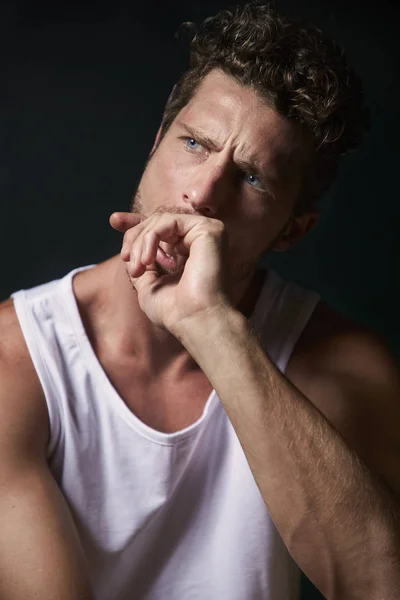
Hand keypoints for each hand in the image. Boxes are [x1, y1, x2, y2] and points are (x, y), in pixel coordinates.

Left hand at [109, 211, 232, 334]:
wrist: (194, 321)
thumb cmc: (174, 312)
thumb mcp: (148, 284)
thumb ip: (141, 263)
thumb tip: (129, 249)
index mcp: (190, 251)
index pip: (161, 228)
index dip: (137, 222)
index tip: (114, 220)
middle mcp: (200, 240)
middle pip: (157, 222)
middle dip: (134, 237)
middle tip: (126, 258)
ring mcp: (207, 233)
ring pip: (160, 221)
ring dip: (140, 242)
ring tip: (138, 267)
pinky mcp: (209, 230)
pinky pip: (170, 221)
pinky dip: (152, 237)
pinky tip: (148, 260)